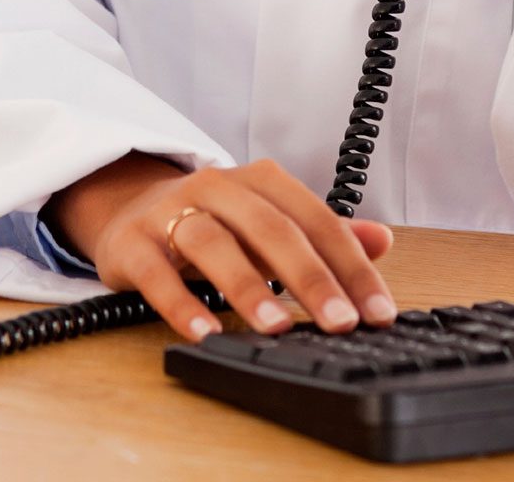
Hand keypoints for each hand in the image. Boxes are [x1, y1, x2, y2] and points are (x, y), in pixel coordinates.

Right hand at [51, 153, 398, 341]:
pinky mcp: (132, 243)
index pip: (315, 220)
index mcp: (259, 181)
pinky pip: (156, 273)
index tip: (378, 310)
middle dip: (310, 278)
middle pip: (270, 229)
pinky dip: (180, 305)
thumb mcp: (271, 225)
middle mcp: (216, 187)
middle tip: (339, 322)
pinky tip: (205, 333)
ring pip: (213, 245)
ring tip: (276, 328)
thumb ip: (324, 236)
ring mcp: (170, 212)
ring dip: (247, 288)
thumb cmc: (214, 223)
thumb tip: (382, 241)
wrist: (130, 211)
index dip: (351, 265)